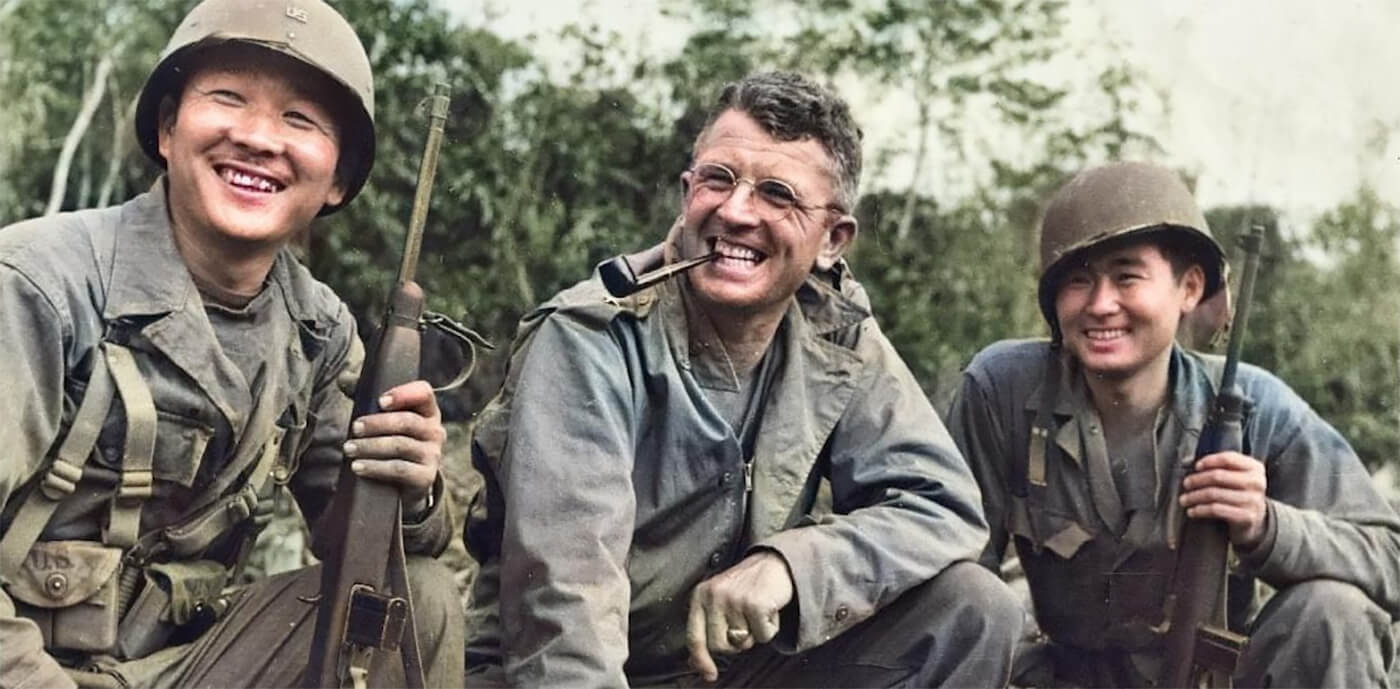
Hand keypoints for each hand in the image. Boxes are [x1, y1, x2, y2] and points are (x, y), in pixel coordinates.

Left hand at [344, 380, 443, 507]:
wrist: (408, 482)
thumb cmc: (394, 440)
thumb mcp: (386, 418)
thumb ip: (367, 395)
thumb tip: (343, 379)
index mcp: (428, 410)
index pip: (424, 393)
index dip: (403, 394)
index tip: (380, 401)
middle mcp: (435, 431)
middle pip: (407, 421)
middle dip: (377, 424)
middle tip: (354, 427)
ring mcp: (433, 455)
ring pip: (400, 446)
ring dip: (370, 446)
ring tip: (349, 448)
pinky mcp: (425, 477)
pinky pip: (399, 470)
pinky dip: (375, 467)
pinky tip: (358, 466)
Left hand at [686, 551, 793, 681]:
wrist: (775, 563)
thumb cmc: (746, 586)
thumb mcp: (719, 601)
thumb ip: (706, 627)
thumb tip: (695, 662)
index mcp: (701, 595)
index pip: (694, 637)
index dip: (701, 660)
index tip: (709, 674)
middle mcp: (714, 596)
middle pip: (719, 646)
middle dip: (735, 643)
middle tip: (744, 624)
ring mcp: (735, 599)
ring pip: (743, 643)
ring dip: (755, 634)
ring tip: (756, 613)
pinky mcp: (756, 604)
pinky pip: (763, 636)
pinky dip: (770, 628)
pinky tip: (768, 610)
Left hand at [1180, 451, 1267, 548]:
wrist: (1254, 519)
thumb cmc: (1238, 492)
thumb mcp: (1235, 476)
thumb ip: (1216, 466)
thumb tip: (1185, 462)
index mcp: (1255, 467)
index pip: (1228, 459)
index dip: (1208, 461)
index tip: (1196, 467)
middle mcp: (1256, 483)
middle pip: (1218, 476)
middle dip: (1197, 480)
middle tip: (1186, 484)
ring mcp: (1253, 500)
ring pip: (1214, 494)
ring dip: (1194, 497)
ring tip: (1184, 499)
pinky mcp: (1246, 517)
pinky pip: (1216, 510)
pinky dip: (1200, 510)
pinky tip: (1192, 511)